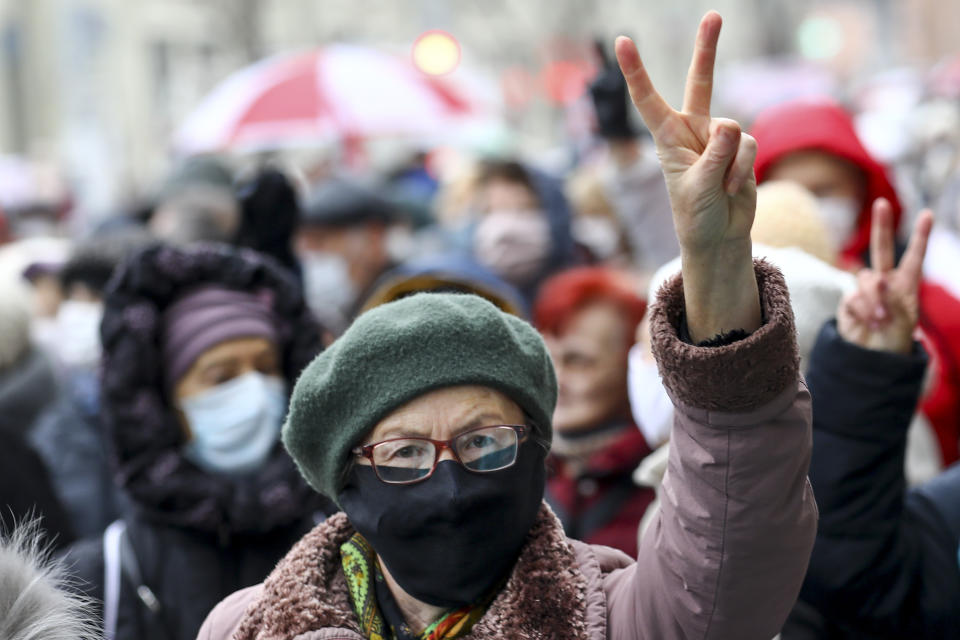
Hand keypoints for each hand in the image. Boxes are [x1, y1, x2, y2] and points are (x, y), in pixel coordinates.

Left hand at [616, 12, 759, 341]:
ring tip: (718, 187)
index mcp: (667, 138)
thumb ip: (715, 155)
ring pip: (733, 129)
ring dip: (729, 163)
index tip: (622, 41)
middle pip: (701, 82)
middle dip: (707, 50)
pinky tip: (732, 188)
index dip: (636, 71)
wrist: (719, 236)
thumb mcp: (698, 188)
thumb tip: (731, 125)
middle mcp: (692, 131)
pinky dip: (741, 170)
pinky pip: (748, 146)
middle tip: (714, 15)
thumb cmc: (695, 214)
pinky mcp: (742, 148)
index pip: (648, 100)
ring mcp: (719, 138)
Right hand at [837, 198, 932, 353]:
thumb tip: (877, 278)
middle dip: (882, 226)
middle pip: (882, 250)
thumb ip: (891, 297)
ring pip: (866, 280)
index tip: (927, 214)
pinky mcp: (849, 304)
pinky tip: (869, 325)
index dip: (920, 236)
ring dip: (874, 299)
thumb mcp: (902, 321)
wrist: (872, 361)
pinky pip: (853, 299)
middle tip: (882, 204)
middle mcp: (885, 284)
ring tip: (881, 321)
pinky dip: (864, 312)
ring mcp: (865, 293)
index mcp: (906, 286)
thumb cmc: (894, 342)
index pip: (914, 258)